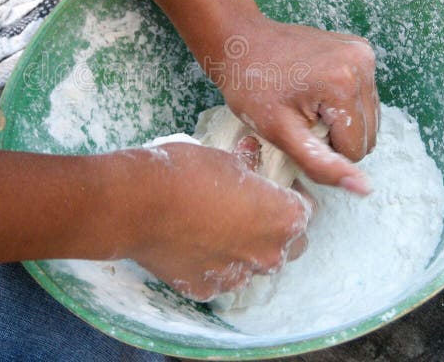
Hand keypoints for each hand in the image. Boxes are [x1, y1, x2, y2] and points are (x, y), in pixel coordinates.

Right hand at [128, 139, 310, 301]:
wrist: (137, 205)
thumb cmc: (186, 173)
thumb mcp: (224, 159)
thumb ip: (247, 165)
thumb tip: (251, 154)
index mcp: (284, 218)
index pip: (305, 211)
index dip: (290, 195)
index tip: (271, 185)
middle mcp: (269, 254)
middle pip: (288, 245)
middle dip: (275, 228)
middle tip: (249, 207)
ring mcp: (238, 277)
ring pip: (253, 265)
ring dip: (244, 249)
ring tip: (216, 226)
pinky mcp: (207, 290)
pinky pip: (220, 277)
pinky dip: (212, 263)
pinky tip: (193, 243)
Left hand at [207, 15, 378, 193]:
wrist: (239, 43)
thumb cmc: (251, 87)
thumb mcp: (280, 133)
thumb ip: (322, 164)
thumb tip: (364, 189)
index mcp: (344, 84)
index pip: (356, 150)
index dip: (323, 149)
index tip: (296, 128)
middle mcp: (362, 64)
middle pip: (367, 133)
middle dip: (334, 135)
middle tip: (299, 117)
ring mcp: (363, 53)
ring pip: (368, 116)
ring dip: (339, 120)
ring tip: (305, 103)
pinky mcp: (360, 49)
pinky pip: (364, 94)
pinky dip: (342, 101)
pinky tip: (314, 90)